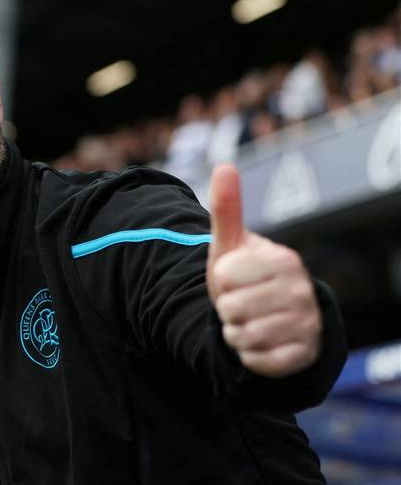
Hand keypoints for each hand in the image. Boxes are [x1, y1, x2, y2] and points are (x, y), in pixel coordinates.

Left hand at [206, 164, 321, 377]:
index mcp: (283, 259)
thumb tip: (224, 166)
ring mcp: (306, 323)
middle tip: (242, 304)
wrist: (267, 317)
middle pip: (232, 309)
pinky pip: (259, 361)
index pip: (225, 276)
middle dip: (227, 310)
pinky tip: (260, 343)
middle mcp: (301, 290)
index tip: (236, 279)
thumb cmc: (244, 277)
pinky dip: (249, 356)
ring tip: (249, 322)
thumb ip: (227, 208)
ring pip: (244, 336)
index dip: (221, 281)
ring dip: (236, 333)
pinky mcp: (304, 355)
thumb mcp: (230, 244)